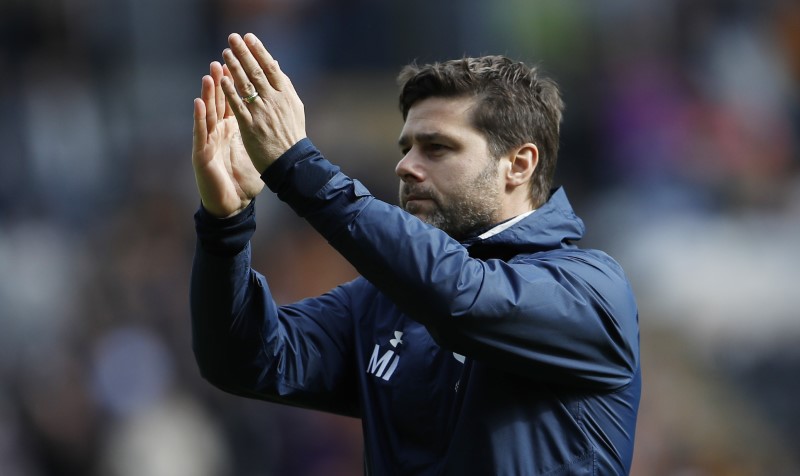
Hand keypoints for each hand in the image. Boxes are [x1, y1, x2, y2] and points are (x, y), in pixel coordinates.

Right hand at [192, 61, 264, 217]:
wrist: (232, 204)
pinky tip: (198, 103)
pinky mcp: (202, 154)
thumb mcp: (254, 150)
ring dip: (207, 93)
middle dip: (221, 81)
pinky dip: (199, 117)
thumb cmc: (243, 178)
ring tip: (209, 74)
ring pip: (207, 113)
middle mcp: (218, 132)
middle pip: (219, 103)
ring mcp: (208, 141)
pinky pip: (200, 133)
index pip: (233, 102)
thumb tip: (275, 116)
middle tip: (221, 58)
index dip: (235, 84)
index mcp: (231, 129)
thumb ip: (259, 131)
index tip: (239, 64)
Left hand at [220, 33, 306, 172]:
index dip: (259, 51)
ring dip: (234, 67)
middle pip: (256, 71)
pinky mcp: (250, 126)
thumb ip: (283, 86)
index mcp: (285, 95)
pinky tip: (222, 79)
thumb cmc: (292, 134)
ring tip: (225, 53)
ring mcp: (262, 113)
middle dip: (244, 53)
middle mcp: (274, 101)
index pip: (271, 67)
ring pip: (246, 85)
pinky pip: (238, 105)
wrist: (291, 162)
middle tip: (232, 38)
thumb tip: (275, 64)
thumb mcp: (294, 107)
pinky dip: (230, 91)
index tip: (248, 37)